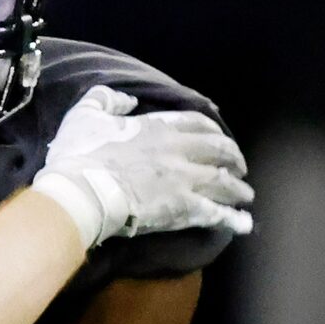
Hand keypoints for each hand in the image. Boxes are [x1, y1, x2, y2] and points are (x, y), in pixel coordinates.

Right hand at [30, 86, 253, 249]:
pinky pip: (216, 213)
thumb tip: (126, 100)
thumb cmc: (79, 155)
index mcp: (159, 128)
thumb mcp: (85, 115)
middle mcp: (180, 151)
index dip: (212, 131)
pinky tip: (243, 223)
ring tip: (245, 196)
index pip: (198, 123)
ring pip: (224, 182)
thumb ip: (106, 100)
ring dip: (238, 189)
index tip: (218, 138)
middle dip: (233, 158)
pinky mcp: (183, 209)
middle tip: (238, 168)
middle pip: (220, 150)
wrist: (80, 192)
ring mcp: (185, 180)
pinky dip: (233, 219)